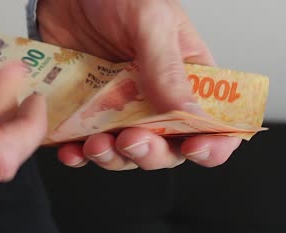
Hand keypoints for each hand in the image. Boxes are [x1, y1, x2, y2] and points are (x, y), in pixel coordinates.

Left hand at [36, 0, 240, 169]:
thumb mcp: (150, 21)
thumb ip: (168, 69)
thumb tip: (193, 114)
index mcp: (186, 77)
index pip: (214, 121)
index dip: (214, 142)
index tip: (197, 148)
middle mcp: (157, 99)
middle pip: (168, 147)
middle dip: (152, 153)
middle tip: (132, 140)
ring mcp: (121, 109)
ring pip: (128, 152)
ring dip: (114, 158)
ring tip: (96, 144)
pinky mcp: (89, 113)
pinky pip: (87, 145)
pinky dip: (80, 155)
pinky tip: (71, 150)